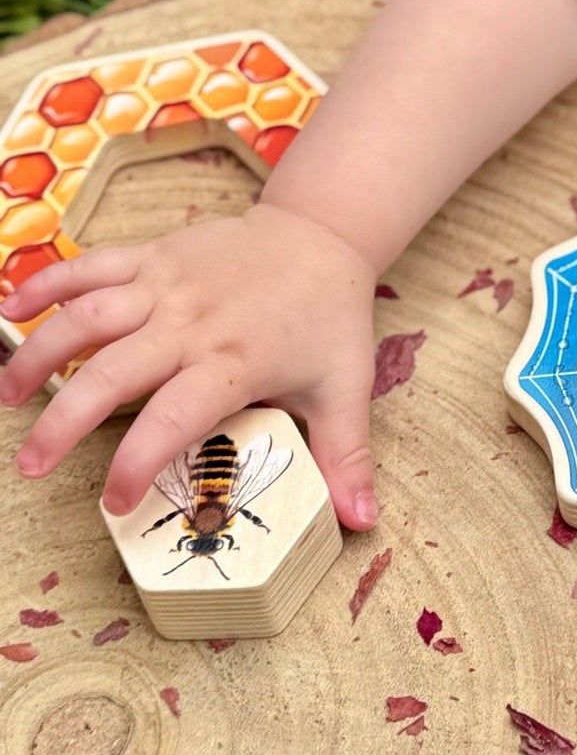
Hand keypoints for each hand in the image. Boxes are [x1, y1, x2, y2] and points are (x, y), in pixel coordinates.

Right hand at [0, 199, 380, 530]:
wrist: (323, 235)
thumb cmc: (330, 318)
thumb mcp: (346, 389)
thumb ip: (346, 457)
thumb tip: (362, 520)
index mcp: (234, 361)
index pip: (175, 417)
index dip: (140, 461)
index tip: (114, 503)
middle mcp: (191, 322)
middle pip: (112, 372)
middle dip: (62, 421)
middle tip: (30, 465)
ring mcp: (166, 284)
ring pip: (88, 315)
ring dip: (40, 353)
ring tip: (6, 397)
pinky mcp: (153, 256)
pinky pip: (90, 265)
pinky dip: (46, 283)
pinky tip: (9, 310)